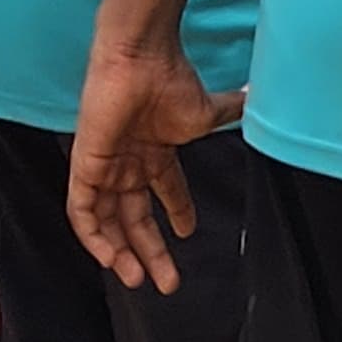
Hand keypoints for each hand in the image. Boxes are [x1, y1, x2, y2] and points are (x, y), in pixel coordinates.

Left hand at [68, 41, 235, 292]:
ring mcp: (105, 167)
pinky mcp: (85, 167)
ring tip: (141, 279)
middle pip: (135, 218)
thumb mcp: (207, 112)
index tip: (189, 236)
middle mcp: (127, 164)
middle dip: (151, 252)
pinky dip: (94, 238)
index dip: (177, 213)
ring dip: (122, 254)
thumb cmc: (170, 80)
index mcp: (154, 151)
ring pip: (107, 222)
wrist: (140, 60)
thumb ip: (231, 113)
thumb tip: (259, 102)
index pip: (163, 191)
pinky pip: (82, 213)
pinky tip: (111, 258)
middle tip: (168, 282)